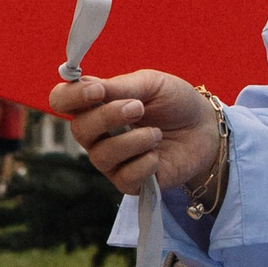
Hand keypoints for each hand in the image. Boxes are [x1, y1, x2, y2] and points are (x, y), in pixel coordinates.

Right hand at [48, 68, 224, 201]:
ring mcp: (111, 160)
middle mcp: (97, 134)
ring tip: (157, 133)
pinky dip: (144, 163)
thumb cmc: (174, 102)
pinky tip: (158, 156)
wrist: (205, 128)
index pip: (62, 100)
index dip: (72, 97)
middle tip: (138, 107)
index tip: (97, 91)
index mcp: (96, 104)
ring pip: (101, 155)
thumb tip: (90, 86)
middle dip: (108, 117)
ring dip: (132, 141)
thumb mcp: (151, 84)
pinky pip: (124, 177)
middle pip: (79, 130)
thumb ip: (121, 87)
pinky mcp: (130, 182)